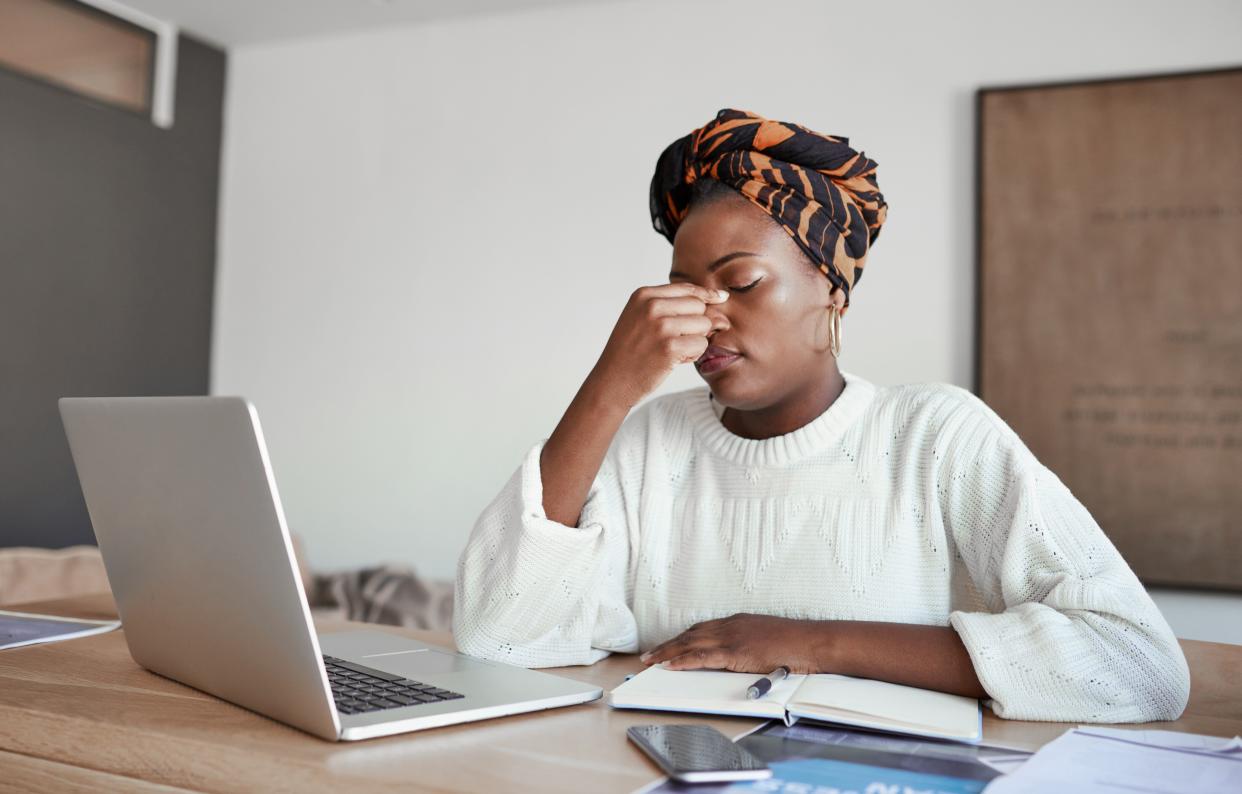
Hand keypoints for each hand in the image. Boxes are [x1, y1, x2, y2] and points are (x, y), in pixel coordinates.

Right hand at [588, 283, 729, 409]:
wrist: (611, 381)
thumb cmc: (630, 352)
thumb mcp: (641, 318)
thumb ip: (672, 307)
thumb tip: (719, 301)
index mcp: (644, 295)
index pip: (687, 289)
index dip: (707, 295)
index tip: (720, 298)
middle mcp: (652, 306)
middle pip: (699, 306)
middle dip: (697, 324)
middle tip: (679, 340)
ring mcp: (661, 326)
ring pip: (704, 324)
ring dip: (696, 340)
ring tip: (674, 350)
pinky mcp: (670, 347)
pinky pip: (702, 344)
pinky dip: (694, 354)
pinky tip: (674, 360)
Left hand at [638, 613, 833, 674]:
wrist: (812, 642)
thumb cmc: (796, 645)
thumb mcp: (767, 639)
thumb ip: (750, 645)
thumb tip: (739, 658)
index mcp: (738, 622)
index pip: (702, 629)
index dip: (682, 638)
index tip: (668, 645)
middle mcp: (731, 625)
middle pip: (690, 634)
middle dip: (668, 645)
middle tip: (649, 654)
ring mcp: (732, 637)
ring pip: (690, 644)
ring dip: (667, 652)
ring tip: (650, 661)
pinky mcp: (736, 652)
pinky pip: (702, 656)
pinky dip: (683, 661)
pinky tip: (669, 665)